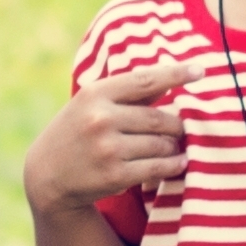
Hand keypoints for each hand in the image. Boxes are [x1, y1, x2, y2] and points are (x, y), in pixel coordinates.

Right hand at [24, 56, 196, 217]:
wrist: (45, 175)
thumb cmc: (75, 133)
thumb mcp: (90, 105)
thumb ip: (128, 94)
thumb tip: (170, 79)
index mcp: (94, 94)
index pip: (145, 80)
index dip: (176, 74)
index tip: (201, 70)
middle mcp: (100, 119)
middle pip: (159, 118)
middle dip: (176, 125)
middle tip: (180, 129)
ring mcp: (107, 148)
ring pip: (162, 144)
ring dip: (174, 146)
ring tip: (175, 147)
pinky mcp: (115, 175)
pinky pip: (158, 167)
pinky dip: (173, 165)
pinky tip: (178, 162)